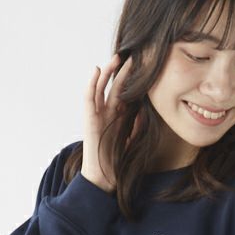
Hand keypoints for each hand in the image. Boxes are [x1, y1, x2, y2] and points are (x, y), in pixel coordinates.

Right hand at [81, 52, 134, 191]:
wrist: (104, 179)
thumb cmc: (116, 163)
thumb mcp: (131, 141)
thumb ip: (136, 126)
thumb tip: (145, 112)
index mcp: (118, 117)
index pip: (126, 93)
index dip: (133, 80)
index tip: (144, 67)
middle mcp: (107, 113)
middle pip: (115, 86)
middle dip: (123, 71)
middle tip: (134, 55)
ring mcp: (97, 114)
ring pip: (102, 88)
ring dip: (109, 72)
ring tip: (117, 58)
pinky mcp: (89, 119)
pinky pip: (89, 98)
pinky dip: (92, 84)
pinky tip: (98, 71)